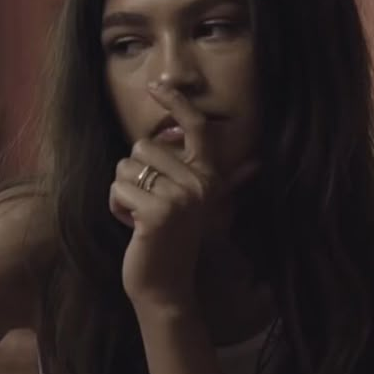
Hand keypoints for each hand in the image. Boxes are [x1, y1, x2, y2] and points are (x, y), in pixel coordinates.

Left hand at [109, 82, 258, 312]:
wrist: (164, 288)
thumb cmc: (172, 241)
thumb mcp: (197, 206)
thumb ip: (226, 182)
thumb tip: (257, 164)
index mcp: (210, 176)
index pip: (196, 127)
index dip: (176, 102)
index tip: (156, 85)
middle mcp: (201, 183)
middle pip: (142, 146)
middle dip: (134, 174)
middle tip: (149, 205)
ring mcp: (181, 197)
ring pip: (126, 166)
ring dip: (123, 192)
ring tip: (141, 217)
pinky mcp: (158, 212)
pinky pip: (117, 189)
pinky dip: (116, 208)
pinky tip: (133, 228)